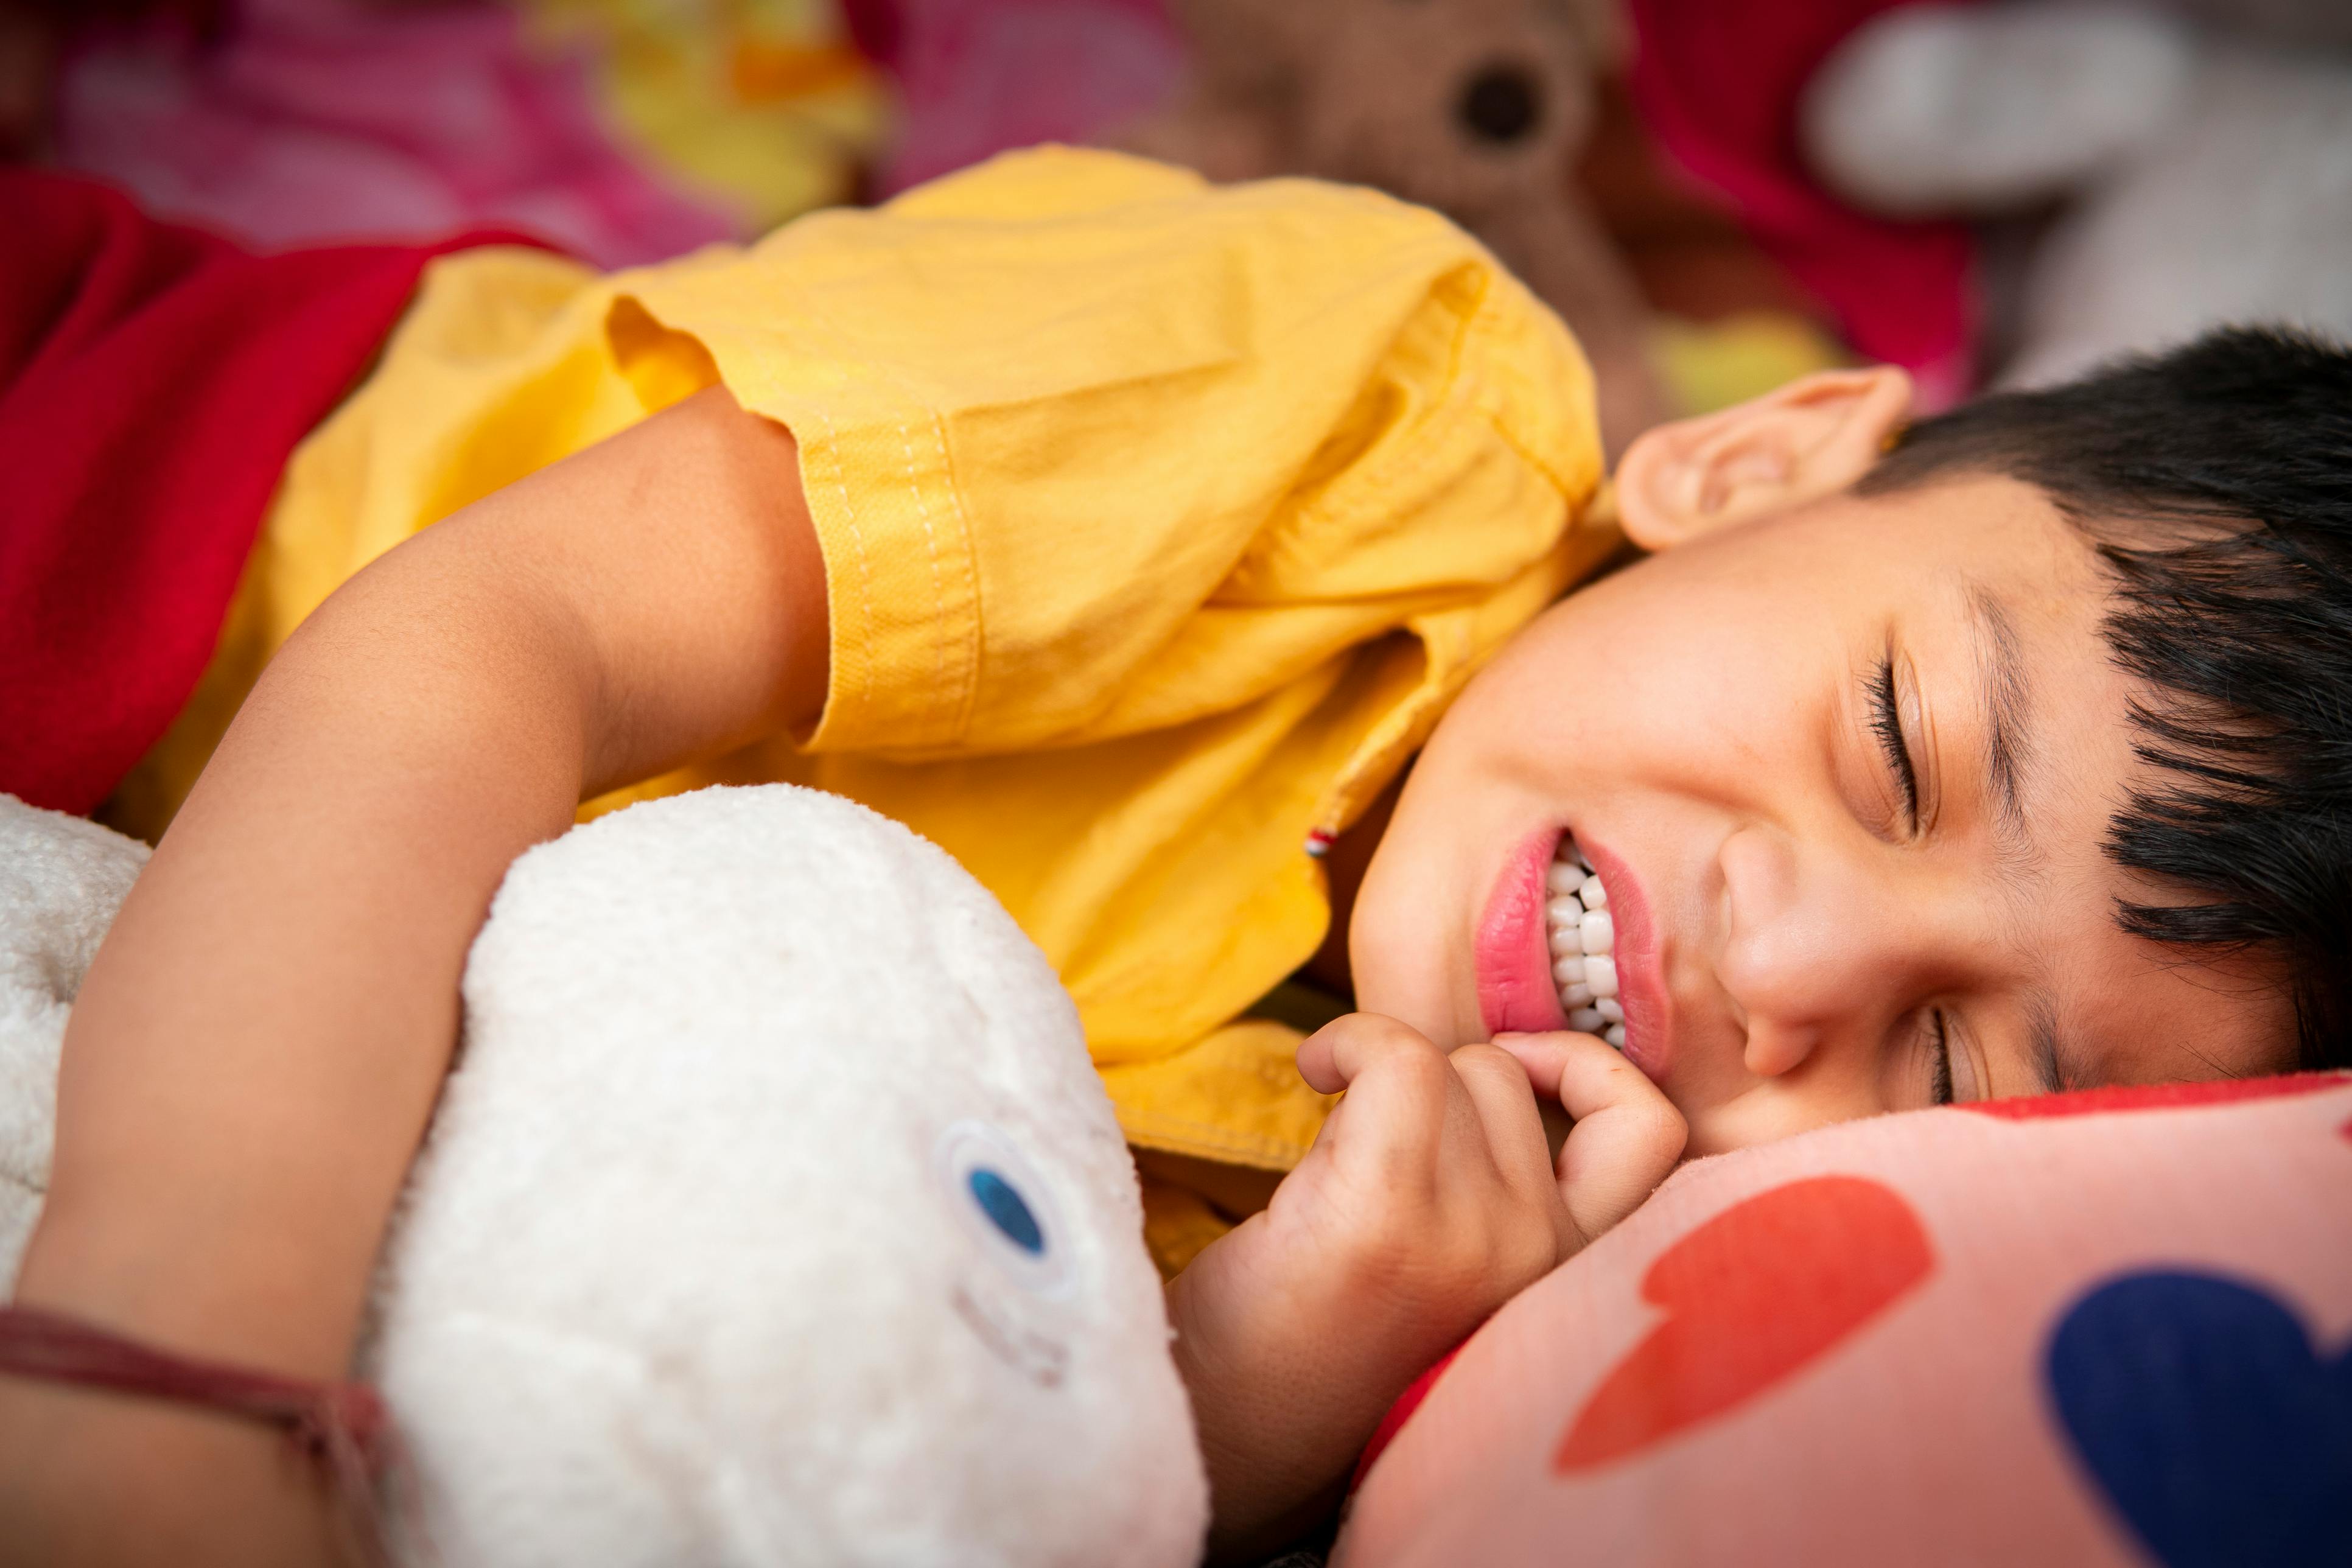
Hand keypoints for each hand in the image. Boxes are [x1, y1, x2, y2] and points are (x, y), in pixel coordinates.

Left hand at [1166, 1015, 1682, 1561]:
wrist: (1231, 1436)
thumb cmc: (1318, 1345)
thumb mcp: (1456, 1264)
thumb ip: (1504, 1188)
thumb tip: (1489, 1059)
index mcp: (1574, 1275)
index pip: (1651, 1131)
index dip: (1584, 1070)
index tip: (1508, 1066)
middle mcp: (1547, 1258)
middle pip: (1504, 1080)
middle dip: (1429, 1088)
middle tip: (1369, 1148)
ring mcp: (1477, 1235)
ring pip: (1447, 1067)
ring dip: (1378, 1083)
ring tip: (1334, 1158)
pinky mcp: (1390, 1211)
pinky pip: (1397, 1057)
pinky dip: (1349, 1042)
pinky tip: (1313, 1073)